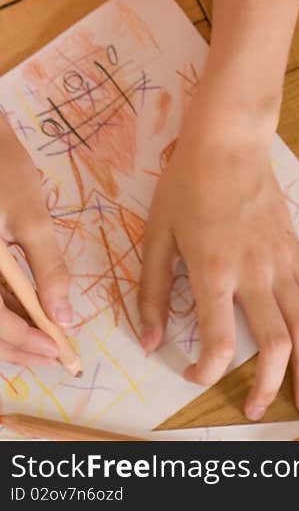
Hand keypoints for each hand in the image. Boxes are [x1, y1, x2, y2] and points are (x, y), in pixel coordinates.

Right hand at [0, 116, 72, 365]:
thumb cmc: (3, 173)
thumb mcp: (31, 219)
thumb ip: (48, 269)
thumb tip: (64, 316)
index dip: (26, 342)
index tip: (58, 351)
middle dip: (18, 344)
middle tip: (54, 353)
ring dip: (11, 328)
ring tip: (46, 334)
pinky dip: (3, 307)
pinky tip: (28, 308)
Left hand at [139, 122, 298, 419]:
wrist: (230, 140)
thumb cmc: (188, 184)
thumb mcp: (157, 235)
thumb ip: (152, 292)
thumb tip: (149, 341)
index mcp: (216, 272)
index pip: (221, 341)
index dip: (209, 370)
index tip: (196, 376)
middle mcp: (256, 272)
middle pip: (276, 343)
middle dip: (269, 385)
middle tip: (256, 410)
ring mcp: (282, 261)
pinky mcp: (296, 250)